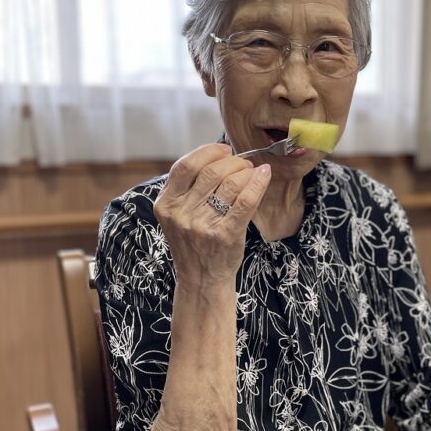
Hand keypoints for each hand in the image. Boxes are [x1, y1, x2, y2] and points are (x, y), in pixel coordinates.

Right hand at [153, 143, 271, 283]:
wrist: (202, 280)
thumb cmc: (194, 244)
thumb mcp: (179, 216)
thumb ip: (189, 188)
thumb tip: (219, 155)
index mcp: (166, 204)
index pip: (185, 166)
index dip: (207, 152)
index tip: (224, 149)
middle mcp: (181, 214)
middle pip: (211, 171)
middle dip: (233, 161)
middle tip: (243, 164)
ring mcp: (202, 225)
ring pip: (230, 183)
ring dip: (246, 171)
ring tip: (252, 173)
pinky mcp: (225, 234)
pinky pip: (246, 200)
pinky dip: (258, 183)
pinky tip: (264, 176)